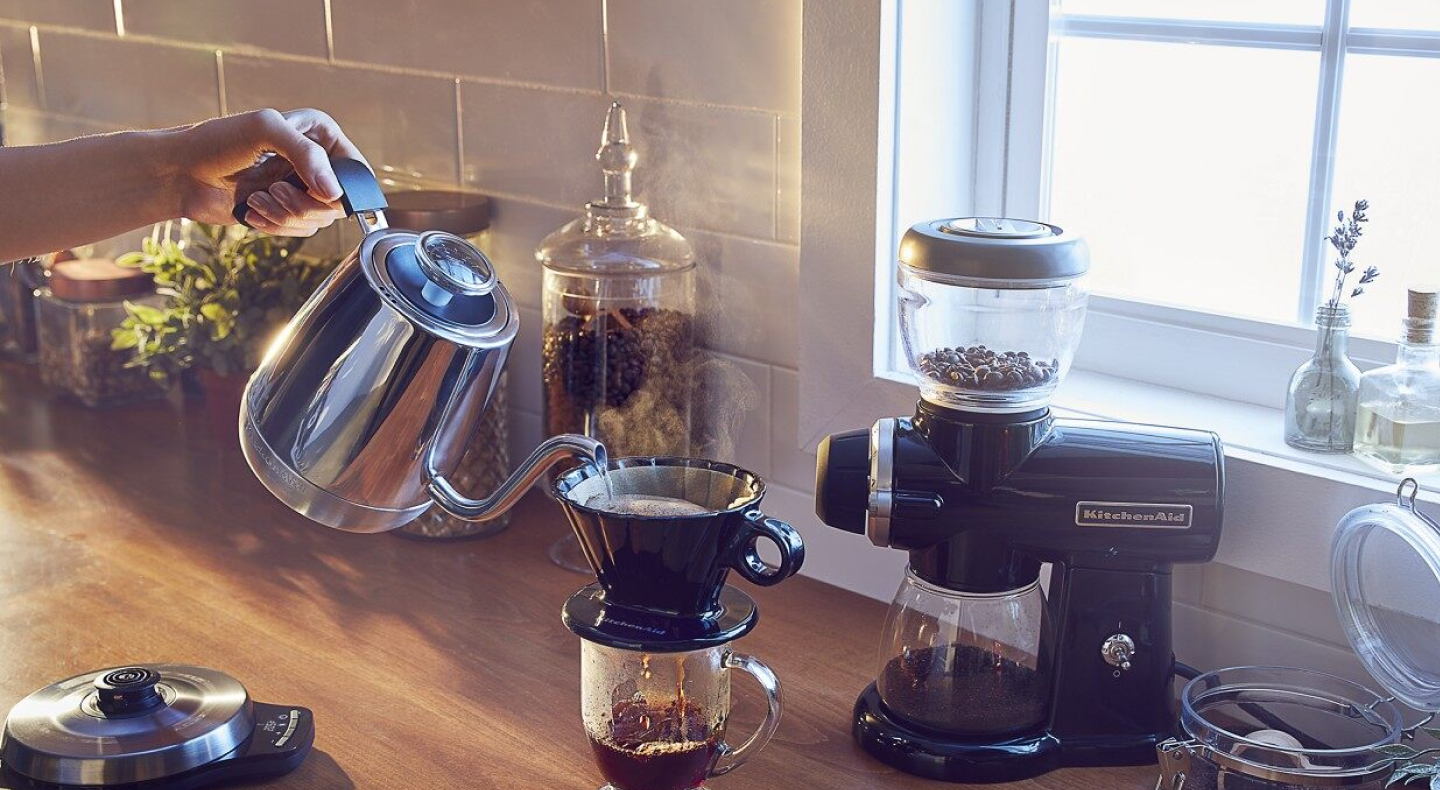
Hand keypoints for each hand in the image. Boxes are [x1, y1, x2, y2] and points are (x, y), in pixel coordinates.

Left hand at [174, 108, 364, 236]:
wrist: (179, 173)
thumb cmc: (214, 142)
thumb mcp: (264, 130)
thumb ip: (306, 155)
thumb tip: (335, 193)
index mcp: (318, 134)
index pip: (354, 169)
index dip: (341, 186)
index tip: (316, 190)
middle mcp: (314, 161)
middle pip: (340, 202)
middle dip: (306, 204)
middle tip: (276, 191)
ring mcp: (300, 188)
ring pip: (319, 220)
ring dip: (286, 215)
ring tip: (257, 198)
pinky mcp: (285, 211)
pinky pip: (300, 230)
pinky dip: (275, 225)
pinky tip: (252, 209)